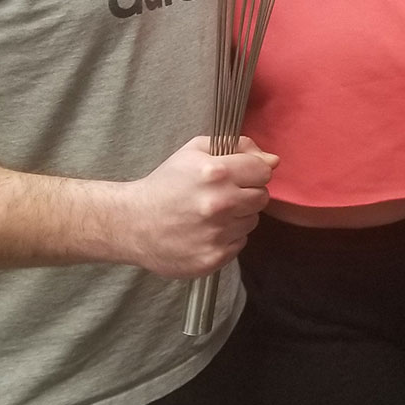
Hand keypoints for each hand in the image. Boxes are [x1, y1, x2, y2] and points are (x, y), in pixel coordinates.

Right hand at [119, 136, 276, 277]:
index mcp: (215, 172)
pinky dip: (228, 237)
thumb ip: (238, 146)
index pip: (264, 170)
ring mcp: (216, 233)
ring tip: (210, 214)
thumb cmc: (165, 184)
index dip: (253, 171)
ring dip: (237, 216)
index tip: (239, 175)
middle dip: (246, 193)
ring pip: (252, 221)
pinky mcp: (213, 258)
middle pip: (262, 196)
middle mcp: (219, 203)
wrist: (131, 223)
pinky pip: (240, 243)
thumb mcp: (196, 151)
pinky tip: (205, 231)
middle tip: (222, 195)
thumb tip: (273, 160)